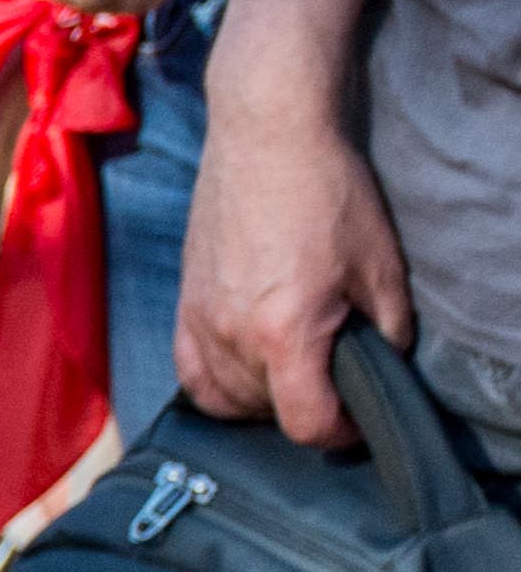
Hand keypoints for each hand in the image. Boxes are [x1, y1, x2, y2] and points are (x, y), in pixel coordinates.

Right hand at [176, 97, 410, 446]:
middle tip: (334, 380)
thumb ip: (387, 332)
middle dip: (303, 408)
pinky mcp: (184, 305)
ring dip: (262, 398)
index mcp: (286, 331)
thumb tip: (380, 370)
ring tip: (293, 370)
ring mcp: (199, 322)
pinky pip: (192, 375)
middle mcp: (232, 336)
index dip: (339, 433)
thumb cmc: (327, 192)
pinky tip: (244, 371)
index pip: (306, 423)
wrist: (267, 138)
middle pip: (265, 413)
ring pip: (226, 399)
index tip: (357, 421)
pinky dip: (218, 386)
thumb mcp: (382, 266)